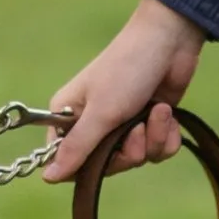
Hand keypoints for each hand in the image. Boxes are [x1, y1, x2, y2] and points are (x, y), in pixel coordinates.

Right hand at [42, 0, 205, 182]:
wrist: (170, 40)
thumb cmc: (126, 69)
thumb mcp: (101, 112)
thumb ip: (76, 148)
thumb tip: (47, 177)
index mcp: (69, 116)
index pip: (66, 160)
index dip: (86, 166)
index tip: (106, 156)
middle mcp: (93, 122)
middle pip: (106, 166)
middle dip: (129, 151)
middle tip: (137, 128)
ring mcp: (123, 124)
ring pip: (136, 158)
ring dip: (152, 139)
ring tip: (157, 111)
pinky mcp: (149, 122)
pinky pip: (157, 150)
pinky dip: (166, 135)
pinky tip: (168, 114)